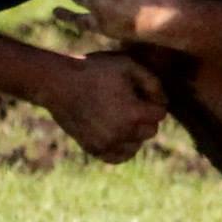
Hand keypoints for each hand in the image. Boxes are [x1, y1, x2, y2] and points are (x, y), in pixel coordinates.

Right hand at [41, 50, 165, 161]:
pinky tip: (118, 133)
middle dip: (145, 116)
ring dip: (135, 133)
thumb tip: (164, 101)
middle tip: (129, 100)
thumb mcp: (127, 65)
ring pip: (136, 145)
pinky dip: (122, 148)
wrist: (58, 83)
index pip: (160, 113)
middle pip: (150, 131)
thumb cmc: (94, 70)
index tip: (139, 90)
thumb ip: (152, 81)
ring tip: (121, 115)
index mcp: (134, 113)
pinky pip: (118, 157)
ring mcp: (107, 144)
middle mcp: (122, 133)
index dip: (153, 99)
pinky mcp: (94, 149)